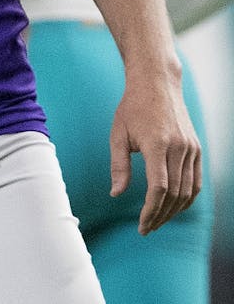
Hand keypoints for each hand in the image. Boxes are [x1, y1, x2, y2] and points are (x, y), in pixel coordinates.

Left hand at [109, 74, 201, 234]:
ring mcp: (191, 149)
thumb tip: (116, 194)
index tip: (141, 226)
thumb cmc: (132, 108)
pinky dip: (187, 198)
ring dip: (174, 211)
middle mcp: (179, 148)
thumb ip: (119, 166)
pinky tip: (173, 207)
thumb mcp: (118, 134)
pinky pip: (196, 181)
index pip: (158, 188)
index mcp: (158, 145)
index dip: (150, 211)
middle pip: (175, 194)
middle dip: (160, 215)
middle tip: (147, 229)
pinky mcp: (196, 149)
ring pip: (188, 191)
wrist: (157, 84)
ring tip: (157, 221)